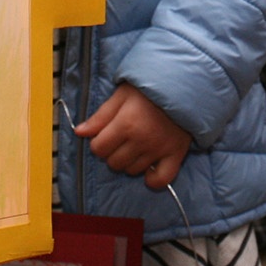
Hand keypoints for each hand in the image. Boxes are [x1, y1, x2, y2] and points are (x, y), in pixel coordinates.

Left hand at [74, 83, 191, 190]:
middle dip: (112, 153)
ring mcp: (159, 150)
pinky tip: (149, 170)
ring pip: (132, 171)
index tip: (106, 134)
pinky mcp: (176, 154)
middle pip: (114, 163)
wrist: (185, 85)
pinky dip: (153, 179)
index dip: (98, 142)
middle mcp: (141, 140)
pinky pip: (161, 179)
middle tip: (121, 140)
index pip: (98, 148)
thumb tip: (80, 132)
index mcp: (125, 124)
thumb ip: (101, 116)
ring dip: (129, 162)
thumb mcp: (122, 95)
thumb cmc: (150, 88)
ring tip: (136, 147)